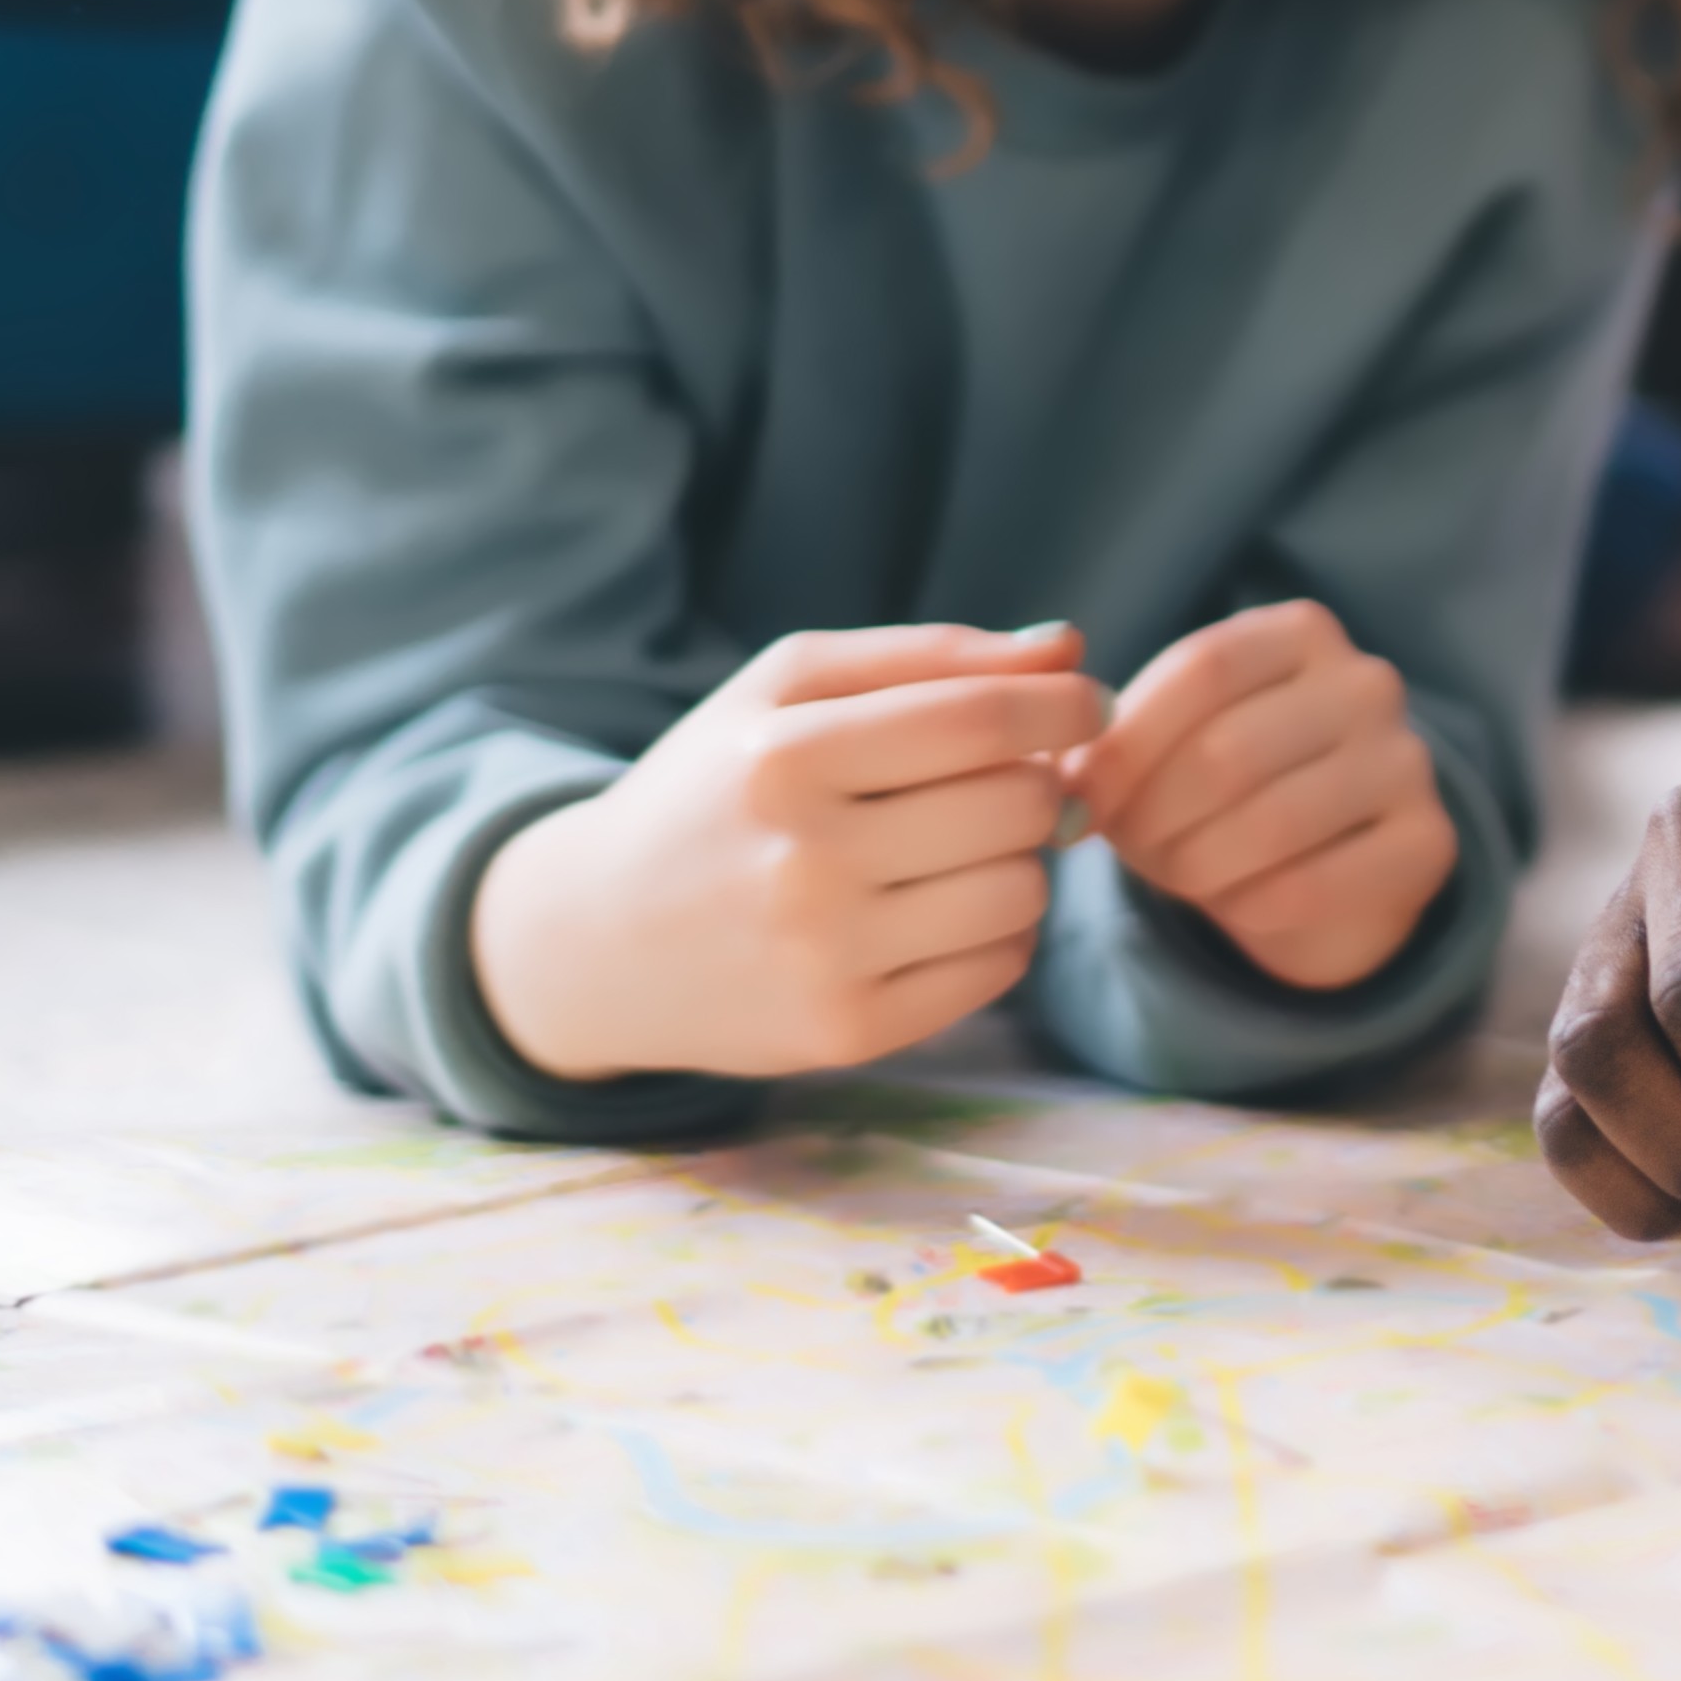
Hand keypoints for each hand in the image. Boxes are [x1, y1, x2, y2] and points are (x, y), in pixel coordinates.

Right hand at [469, 622, 1098, 1080]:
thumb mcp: (784, 691)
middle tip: (1002, 782)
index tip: (1086, 703)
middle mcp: (804, 861)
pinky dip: (996, 932)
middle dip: (1036, 784)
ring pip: (1022, 892)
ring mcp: (827, 958)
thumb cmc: (712, 791)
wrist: (594, 940)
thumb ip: (930, 656)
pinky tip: (940, 909)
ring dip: (1018, 861)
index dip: (1063, 705)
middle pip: (1017, 806)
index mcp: (784, 757)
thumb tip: (1069, 647)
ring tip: (958, 849)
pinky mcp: (847, 1033)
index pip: (981, 720)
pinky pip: (999, 969)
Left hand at [1073, 599, 1456, 991]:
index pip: (1202, 671)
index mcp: (1301, 631)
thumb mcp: (1173, 740)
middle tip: (1128, 850)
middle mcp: (1367, 682)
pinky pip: (1313, 884)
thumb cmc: (1227, 791)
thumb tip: (1061, 781)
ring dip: (1194, 865)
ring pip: (1270, 821)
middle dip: (1153, 816)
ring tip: (1174, 874)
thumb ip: (1115, 741)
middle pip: (1228, 751)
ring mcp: (1409, 761)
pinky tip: (1232, 904)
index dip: (1126, 744)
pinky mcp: (1429, 842)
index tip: (1080, 801)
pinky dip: (1248, 905)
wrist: (1331, 868)